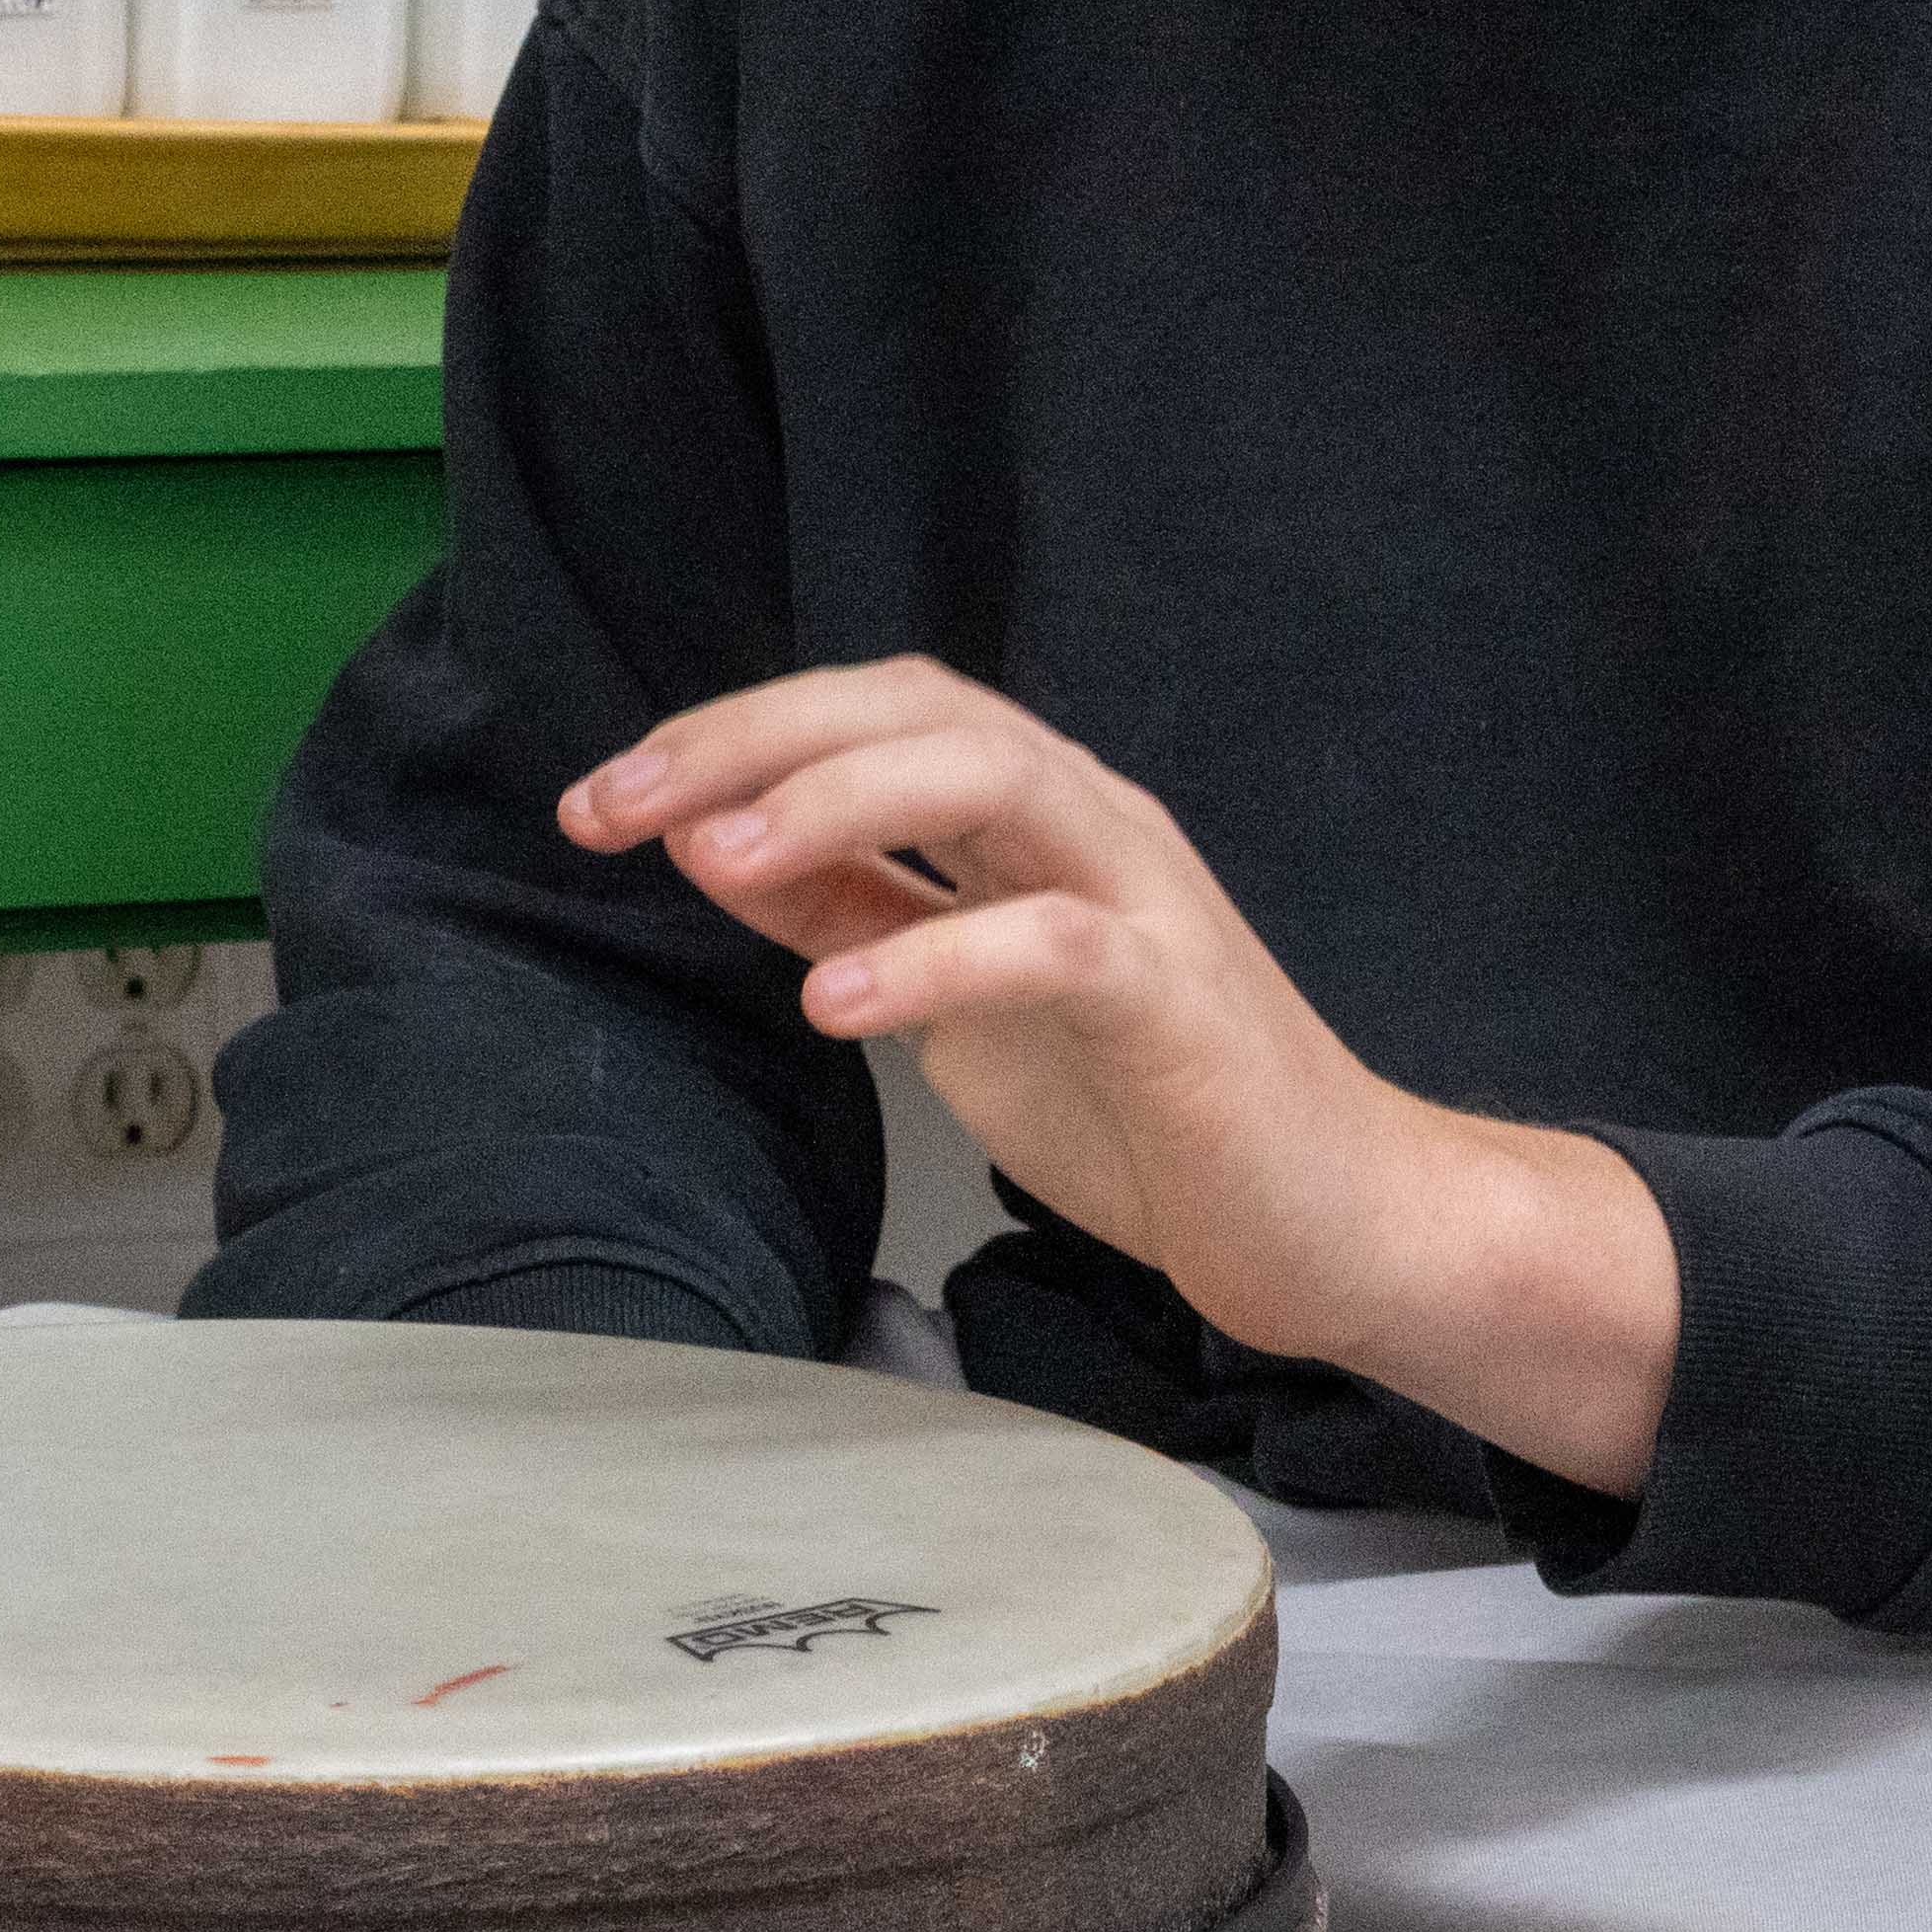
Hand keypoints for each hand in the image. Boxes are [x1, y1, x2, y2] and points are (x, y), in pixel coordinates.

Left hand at [565, 661, 1679, 1494]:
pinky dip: (938, 958)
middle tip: (617, 801)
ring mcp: (1146, 901)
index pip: (872, 715)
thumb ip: (852, 912)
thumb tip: (704, 841)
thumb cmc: (1149, 1110)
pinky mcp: (1180, 1001)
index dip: (730, 736)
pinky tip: (835, 1001)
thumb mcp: (955, 1002)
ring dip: (841, 802)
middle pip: (921, 709)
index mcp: (1034, 819)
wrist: (1331, 1222)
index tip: (600, 799)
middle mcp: (1091, 825)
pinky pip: (1055, 943)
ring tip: (716, 856)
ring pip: (996, 778)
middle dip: (754, 739)